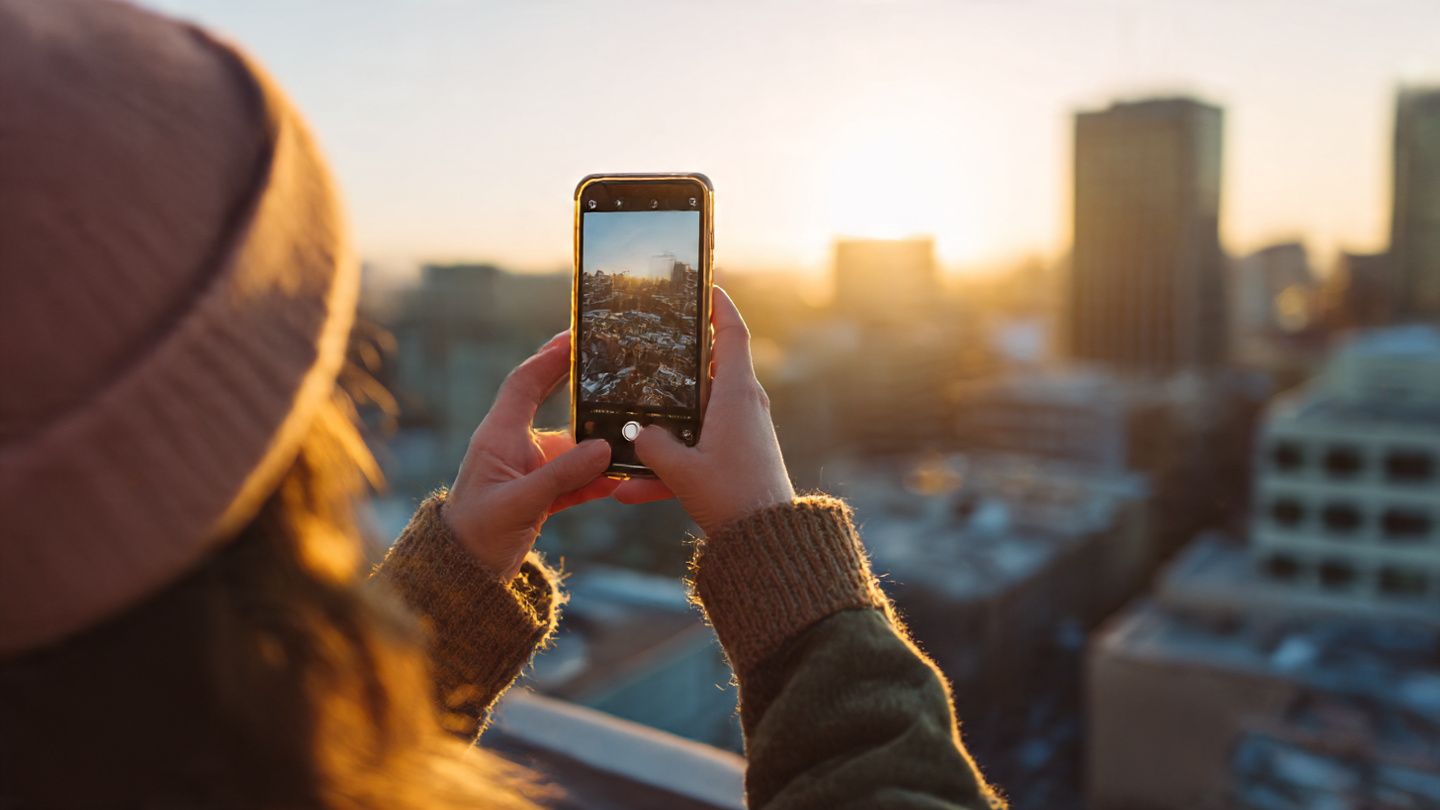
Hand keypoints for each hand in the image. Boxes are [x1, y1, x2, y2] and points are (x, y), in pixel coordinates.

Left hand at [444, 332, 619, 580]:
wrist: (465, 576)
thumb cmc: (476, 535)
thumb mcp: (519, 503)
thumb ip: (562, 475)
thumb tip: (603, 447)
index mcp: (499, 436)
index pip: (525, 383)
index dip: (549, 357)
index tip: (575, 336)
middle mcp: (515, 445)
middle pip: (553, 404)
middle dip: (581, 385)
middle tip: (612, 363)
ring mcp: (530, 469)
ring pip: (574, 444)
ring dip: (600, 441)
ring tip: (632, 429)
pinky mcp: (542, 493)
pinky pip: (577, 477)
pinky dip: (598, 477)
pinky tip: (621, 477)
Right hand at [613, 287, 795, 535]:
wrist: (766, 542)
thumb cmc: (731, 498)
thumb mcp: (681, 470)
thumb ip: (652, 445)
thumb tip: (636, 432)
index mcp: (738, 394)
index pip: (732, 334)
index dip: (719, 306)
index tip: (704, 286)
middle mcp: (744, 406)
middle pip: (709, 369)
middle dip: (678, 361)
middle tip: (650, 344)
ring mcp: (741, 432)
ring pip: (695, 416)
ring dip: (663, 428)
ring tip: (624, 436)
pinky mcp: (736, 458)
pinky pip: (696, 451)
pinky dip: (668, 467)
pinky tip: (630, 492)